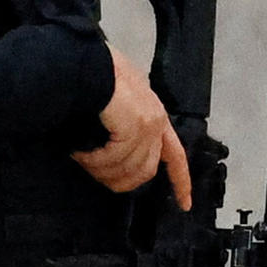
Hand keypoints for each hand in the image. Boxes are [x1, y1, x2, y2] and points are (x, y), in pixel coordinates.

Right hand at [76, 52, 178, 192]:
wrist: (90, 62)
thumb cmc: (98, 79)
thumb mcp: (119, 103)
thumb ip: (125, 125)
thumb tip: (114, 153)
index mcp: (156, 117)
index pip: (176, 156)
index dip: (180, 182)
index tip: (184, 204)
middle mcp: (157, 122)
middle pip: (145, 171)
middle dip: (119, 181)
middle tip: (95, 174)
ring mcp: (149, 125)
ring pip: (128, 168)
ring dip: (100, 170)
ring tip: (82, 159)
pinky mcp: (135, 127)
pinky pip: (114, 159)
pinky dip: (94, 161)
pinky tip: (81, 153)